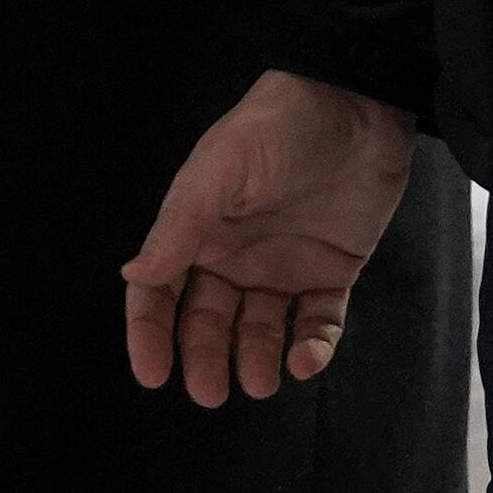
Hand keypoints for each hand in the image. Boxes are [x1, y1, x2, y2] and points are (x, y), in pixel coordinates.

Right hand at [119, 69, 412, 406]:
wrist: (358, 101)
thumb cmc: (279, 124)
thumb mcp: (223, 167)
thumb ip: (182, 224)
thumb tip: (135, 275)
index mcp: (199, 226)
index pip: (161, 290)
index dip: (150, 332)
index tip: (152, 374)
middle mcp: (234, 252)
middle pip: (207, 319)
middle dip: (203, 356)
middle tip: (210, 391)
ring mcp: (282, 264)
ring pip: (259, 329)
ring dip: (254, 359)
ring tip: (257, 383)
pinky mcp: (331, 271)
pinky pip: (317, 322)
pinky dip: (311, 347)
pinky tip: (304, 359)